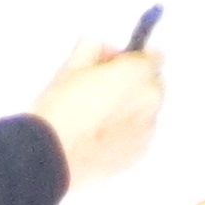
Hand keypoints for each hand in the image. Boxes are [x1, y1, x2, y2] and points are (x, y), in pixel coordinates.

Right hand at [28, 38, 163, 185]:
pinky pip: (138, 135)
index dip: (132, 58)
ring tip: (98, 118)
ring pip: (145, 111)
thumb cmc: (61, 107)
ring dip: (130, 108)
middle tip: (102, 90)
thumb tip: (102, 50)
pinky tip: (100, 137)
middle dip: (133, 83)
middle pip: (151, 84)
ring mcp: (147, 130)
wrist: (51, 155)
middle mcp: (151, 100)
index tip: (115, 64)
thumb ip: (94, 48)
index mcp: (138, 73)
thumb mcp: (72, 66)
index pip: (153, 56)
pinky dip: (126, 132)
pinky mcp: (139, 154)